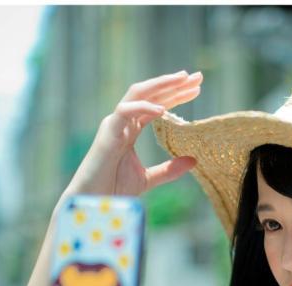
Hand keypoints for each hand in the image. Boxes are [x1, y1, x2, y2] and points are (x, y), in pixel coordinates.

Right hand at [65, 70, 202, 198]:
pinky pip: (125, 111)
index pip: (156, 104)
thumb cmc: (114, 189)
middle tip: (197, 77)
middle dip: (173, 84)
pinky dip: (143, 107)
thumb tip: (193, 161)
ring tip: (182, 79)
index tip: (197, 88)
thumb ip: (169, 170)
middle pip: (150, 94)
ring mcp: (114, 124)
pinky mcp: (108, 133)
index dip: (176, 95)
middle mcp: (123, 122)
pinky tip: (163, 109)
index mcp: (131, 129)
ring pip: (137, 93)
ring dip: (161, 84)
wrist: (94, 202)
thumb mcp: (148, 178)